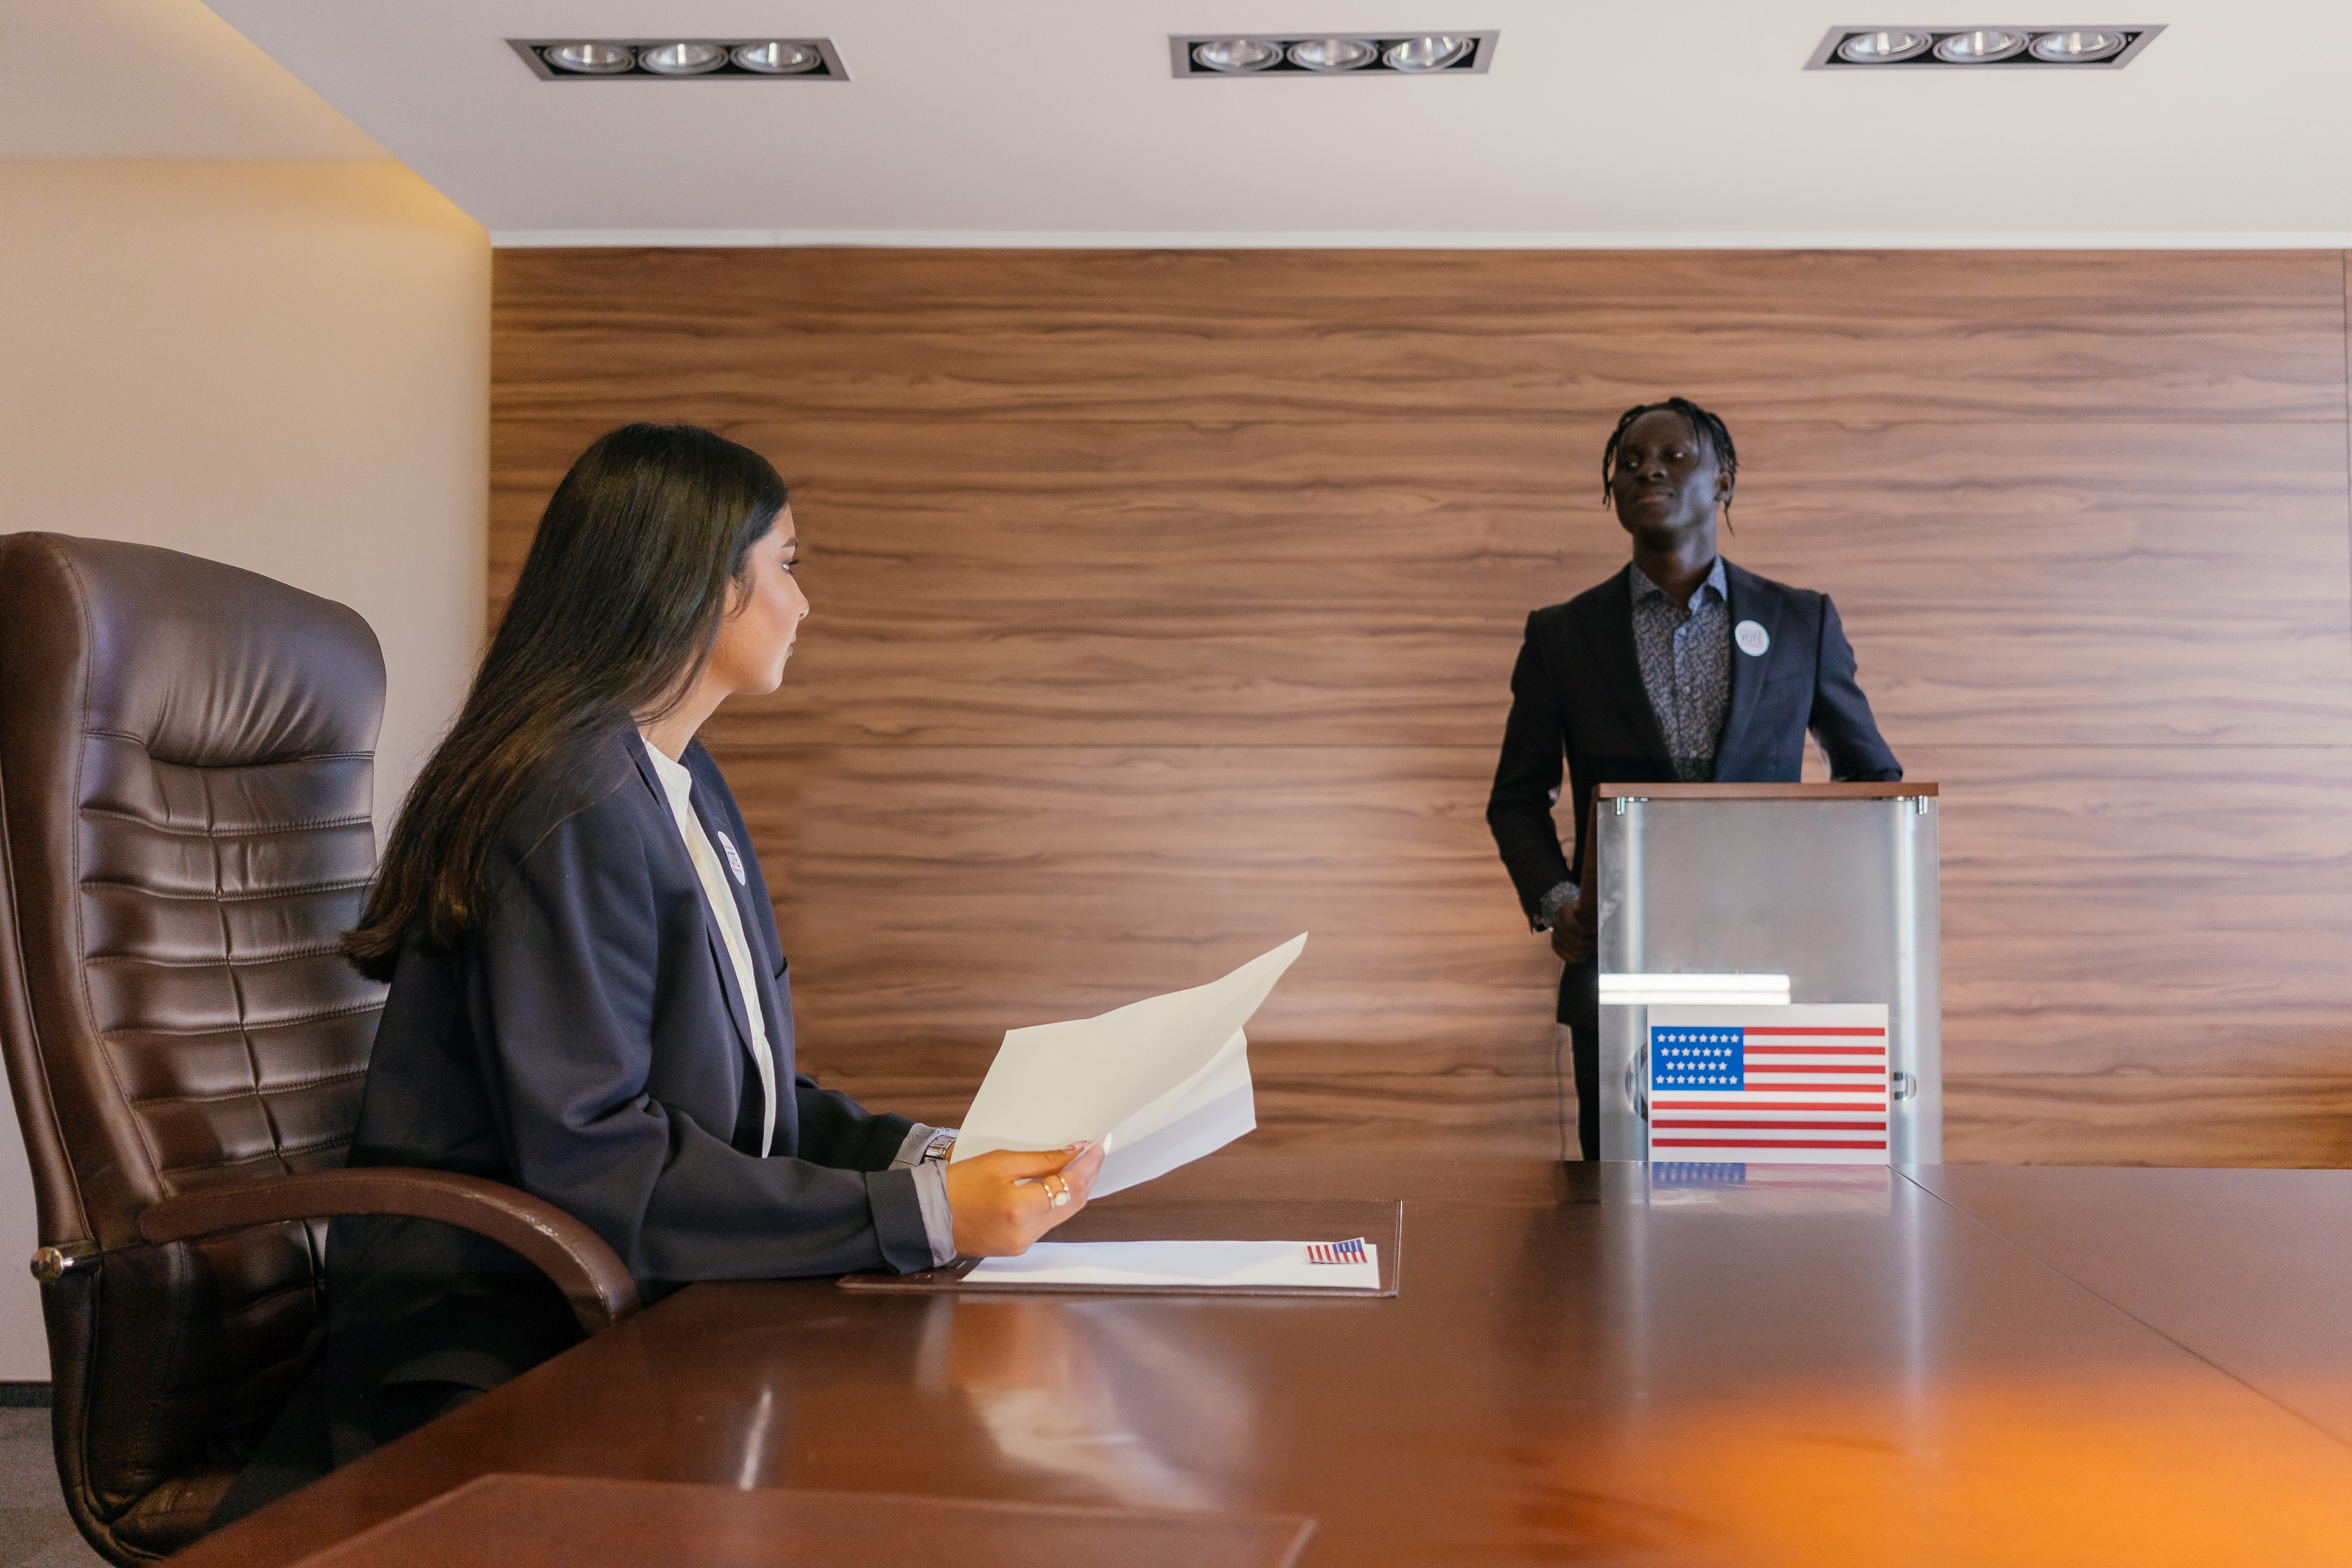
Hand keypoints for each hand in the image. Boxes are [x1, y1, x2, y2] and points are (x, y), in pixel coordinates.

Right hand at [944, 1141, 1105, 1257]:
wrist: (929, 1216)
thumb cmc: (958, 1184)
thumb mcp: (999, 1162)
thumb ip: (1041, 1160)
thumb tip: (1074, 1152)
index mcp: (1021, 1208)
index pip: (1070, 1187)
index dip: (1089, 1165)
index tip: (1099, 1145)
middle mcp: (1027, 1232)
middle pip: (1073, 1204)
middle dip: (1087, 1176)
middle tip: (1096, 1152)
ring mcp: (1023, 1244)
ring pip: (1063, 1214)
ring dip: (1074, 1190)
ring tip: (1081, 1164)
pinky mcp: (1018, 1247)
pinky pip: (1048, 1222)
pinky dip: (1058, 1202)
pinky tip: (1059, 1185)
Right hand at [1548, 892, 1595, 963]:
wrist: (1577, 915)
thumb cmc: (1587, 912)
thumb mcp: (1590, 909)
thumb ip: (1596, 917)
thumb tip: (1607, 933)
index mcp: (1565, 909)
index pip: (1571, 925)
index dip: (1584, 932)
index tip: (1596, 932)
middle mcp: (1556, 920)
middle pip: (1570, 939)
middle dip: (1587, 944)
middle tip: (1598, 945)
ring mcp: (1554, 933)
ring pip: (1569, 948)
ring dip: (1583, 952)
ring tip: (1593, 950)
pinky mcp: (1554, 944)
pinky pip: (1564, 956)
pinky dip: (1576, 958)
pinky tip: (1585, 955)